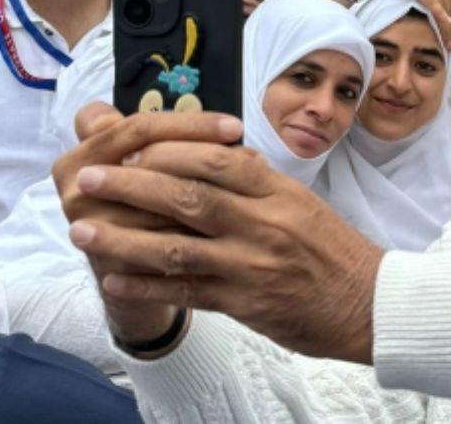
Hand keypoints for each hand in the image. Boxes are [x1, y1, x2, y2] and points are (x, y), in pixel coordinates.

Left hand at [66, 135, 383, 363]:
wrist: (368, 302)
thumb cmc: (333, 250)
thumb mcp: (301, 202)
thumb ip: (257, 183)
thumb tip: (214, 156)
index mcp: (278, 191)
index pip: (217, 158)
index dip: (169, 150)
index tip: (132, 147)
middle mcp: (264, 222)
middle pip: (187, 195)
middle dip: (131, 184)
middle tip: (90, 178)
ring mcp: (252, 264)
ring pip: (176, 245)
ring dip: (122, 238)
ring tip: (82, 231)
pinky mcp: (245, 303)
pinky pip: (186, 292)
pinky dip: (145, 285)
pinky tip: (113, 279)